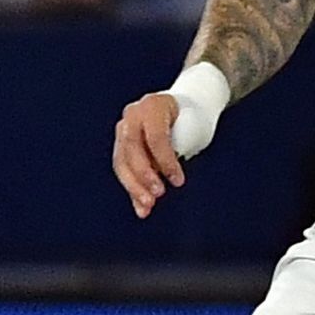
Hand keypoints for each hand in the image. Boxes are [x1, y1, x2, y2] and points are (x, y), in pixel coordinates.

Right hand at [113, 92, 189, 217]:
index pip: (155, 136)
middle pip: (131, 149)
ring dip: (134, 187)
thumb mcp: (193, 126)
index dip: (165, 160)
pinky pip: (123, 171)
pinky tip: (141, 208)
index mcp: (152, 105)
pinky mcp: (121, 146)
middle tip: (158, 194)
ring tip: (147, 206)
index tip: (177, 180)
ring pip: (121, 162)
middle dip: (143, 175)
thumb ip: (181, 145)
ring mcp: (123, 130)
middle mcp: (133, 115)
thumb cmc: (192, 117)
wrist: (184, 109)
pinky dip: (133, 191)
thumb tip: (170, 173)